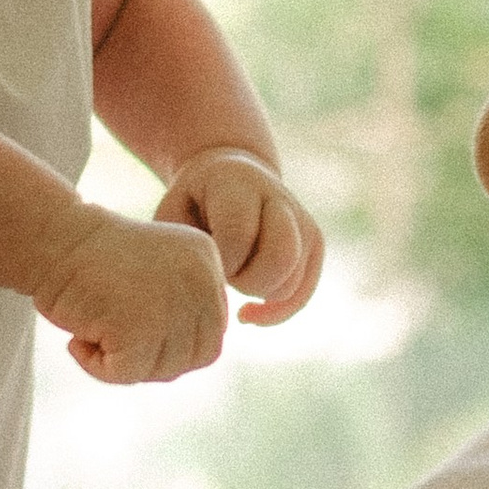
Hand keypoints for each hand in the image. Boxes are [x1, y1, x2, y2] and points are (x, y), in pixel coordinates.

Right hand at [36, 207, 228, 383]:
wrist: (52, 238)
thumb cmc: (91, 261)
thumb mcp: (156, 274)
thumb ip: (182, 308)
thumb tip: (183, 364)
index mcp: (207, 262)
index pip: (214, 331)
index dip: (175, 345)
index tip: (134, 330)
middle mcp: (200, 280)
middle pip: (201, 356)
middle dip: (156, 360)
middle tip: (113, 340)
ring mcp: (173, 304)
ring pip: (165, 370)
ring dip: (125, 364)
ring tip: (92, 332)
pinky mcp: (141, 327)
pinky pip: (127, 375)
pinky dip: (96, 367)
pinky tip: (77, 341)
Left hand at [157, 149, 326, 326]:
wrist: (232, 176)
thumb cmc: (192, 203)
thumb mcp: (174, 212)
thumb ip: (187, 246)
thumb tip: (208, 292)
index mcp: (239, 182)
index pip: (239, 235)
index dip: (219, 261)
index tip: (203, 260)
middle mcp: (279, 198)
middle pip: (280, 259)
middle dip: (246, 283)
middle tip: (222, 274)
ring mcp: (303, 221)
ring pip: (290, 284)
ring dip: (257, 294)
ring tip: (233, 276)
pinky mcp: (314, 245)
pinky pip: (300, 295)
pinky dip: (274, 313)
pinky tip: (246, 312)